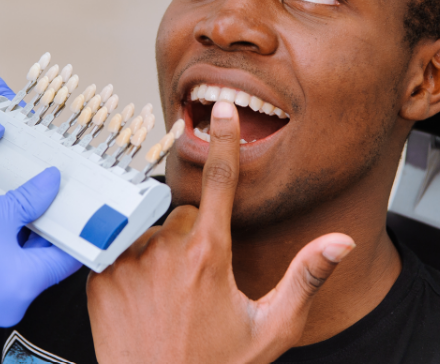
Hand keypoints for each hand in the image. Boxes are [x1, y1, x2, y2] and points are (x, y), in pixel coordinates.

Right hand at [0, 167, 80, 330]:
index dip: (75, 231)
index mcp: (25, 284)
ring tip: (17, 209)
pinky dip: (1, 256)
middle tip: (46, 201)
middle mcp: (13, 304)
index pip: (67, 258)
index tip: (79, 212)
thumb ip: (29, 199)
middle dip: (44, 231)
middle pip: (43, 264)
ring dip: (21, 242)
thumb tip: (52, 184)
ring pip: (19, 270)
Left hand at [86, 101, 354, 363]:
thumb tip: (339, 243)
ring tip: (169, 295)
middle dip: (196, 235)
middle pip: (185, 214)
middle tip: (198, 282)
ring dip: (162, 250)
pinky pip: (122, 247)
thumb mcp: (271, 328)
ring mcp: (128, 261)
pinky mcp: (100, 274)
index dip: (225, 141)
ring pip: (153, 231)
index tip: (222, 110)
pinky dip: (133, 262)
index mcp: (209, 255)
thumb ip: (305, 278)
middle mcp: (165, 251)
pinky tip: (144, 297)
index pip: (220, 182)